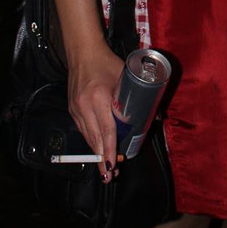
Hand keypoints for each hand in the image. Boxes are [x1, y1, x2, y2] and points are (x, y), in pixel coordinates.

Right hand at [68, 45, 123, 180]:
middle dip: (102, 159)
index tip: (112, 164)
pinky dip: (91, 141)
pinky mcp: (72, 109)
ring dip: (97, 153)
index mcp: (99, 97)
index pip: (106, 129)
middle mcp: (84, 106)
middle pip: (95, 138)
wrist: (83, 53)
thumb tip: (154, 114)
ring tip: (106, 167)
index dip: (109, 149)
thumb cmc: (106, 63)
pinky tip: (98, 148)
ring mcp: (76, 109)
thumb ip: (135, 96)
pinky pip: (83, 130)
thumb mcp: (124, 77)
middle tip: (110, 175)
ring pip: (88, 137)